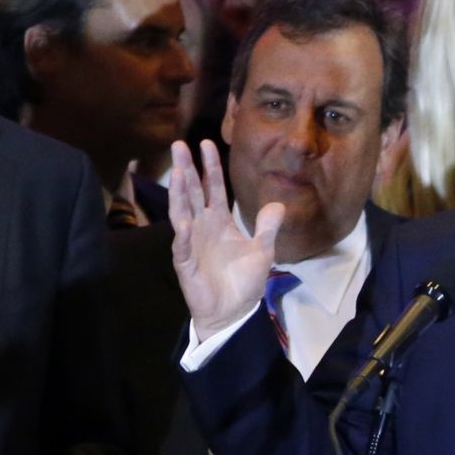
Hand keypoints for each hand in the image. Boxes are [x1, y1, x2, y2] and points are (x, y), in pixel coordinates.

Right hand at [169, 140, 283, 340]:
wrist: (233, 311)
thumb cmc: (243, 281)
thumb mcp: (262, 251)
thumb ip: (268, 227)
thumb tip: (278, 204)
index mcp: (220, 222)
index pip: (213, 188)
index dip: (211, 167)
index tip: (208, 143)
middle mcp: (203, 227)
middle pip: (192, 193)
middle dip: (186, 169)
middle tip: (180, 144)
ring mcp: (192, 244)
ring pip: (182, 212)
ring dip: (179, 193)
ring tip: (177, 171)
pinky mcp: (187, 264)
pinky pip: (183, 247)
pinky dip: (184, 236)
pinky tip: (184, 222)